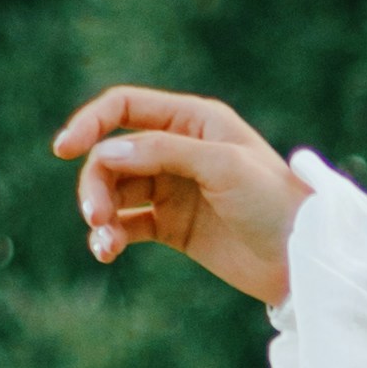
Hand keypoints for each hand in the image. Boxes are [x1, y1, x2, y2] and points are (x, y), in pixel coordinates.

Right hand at [51, 85, 299, 309]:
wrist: (303, 260)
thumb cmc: (274, 201)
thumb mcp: (223, 166)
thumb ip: (163, 152)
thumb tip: (105, 152)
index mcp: (193, 120)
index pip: (124, 107)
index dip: (90, 123)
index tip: (63, 149)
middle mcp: (179, 149)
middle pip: (111, 155)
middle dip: (95, 184)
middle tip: (97, 217)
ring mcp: (173, 189)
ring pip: (114, 192)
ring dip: (99, 214)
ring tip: (104, 244)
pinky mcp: (172, 227)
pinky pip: (126, 226)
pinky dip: (111, 237)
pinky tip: (107, 252)